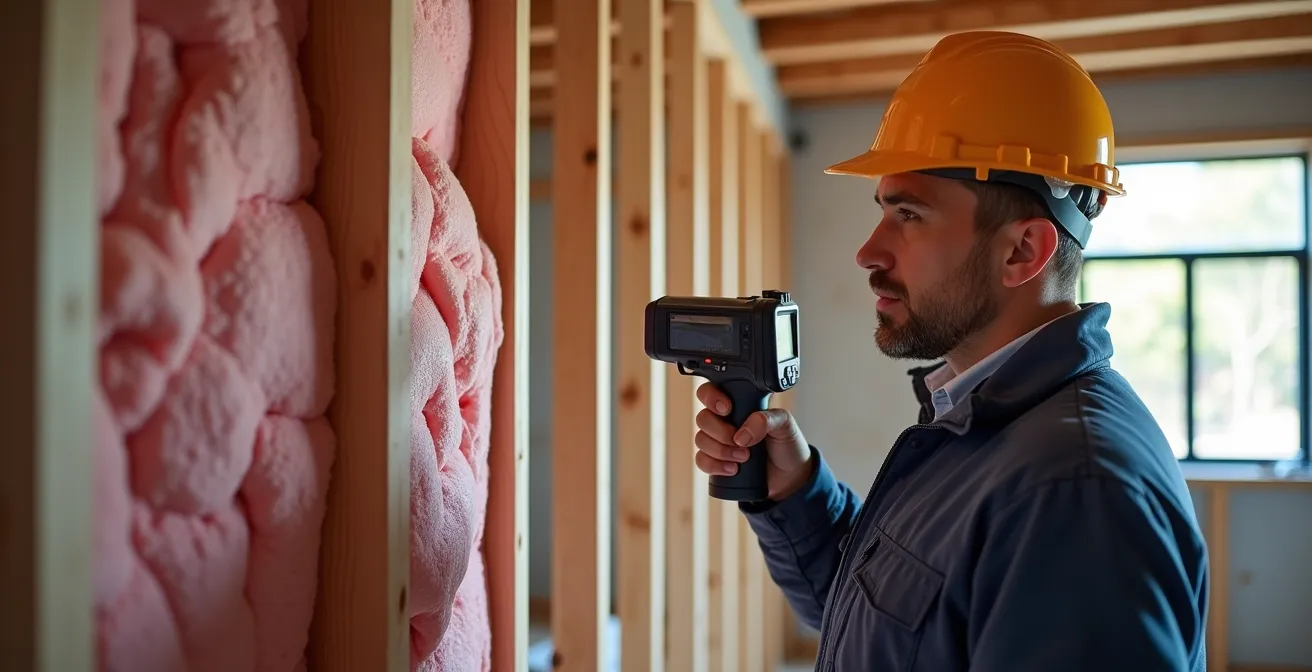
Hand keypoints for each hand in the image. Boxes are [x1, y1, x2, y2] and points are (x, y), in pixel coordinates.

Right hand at [694, 383, 813, 500]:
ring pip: (700, 440)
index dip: (711, 398)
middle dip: (720, 432)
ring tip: (743, 458)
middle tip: (740, 441)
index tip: (726, 409)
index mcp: (738, 405)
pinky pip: (701, 460)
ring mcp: (718, 441)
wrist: (790, 476)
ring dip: (720, 450)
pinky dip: (714, 465)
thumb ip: (766, 420)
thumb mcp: (785, 425)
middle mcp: (724, 421)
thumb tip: (742, 434)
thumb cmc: (787, 444)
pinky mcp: (716, 461)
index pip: (710, 391)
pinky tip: (732, 469)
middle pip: (702, 418)